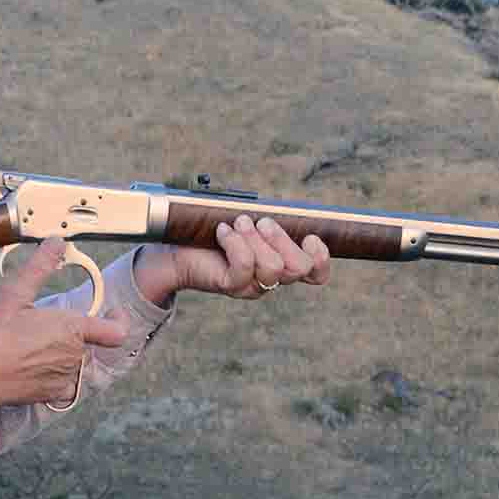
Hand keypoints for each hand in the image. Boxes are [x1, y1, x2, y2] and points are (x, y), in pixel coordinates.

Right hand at [0, 237, 129, 406]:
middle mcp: (75, 355)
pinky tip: (35, 367)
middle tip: (42, 327)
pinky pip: (65, 384)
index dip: (119, 321)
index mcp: (73, 329)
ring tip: (31, 346)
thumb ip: (40, 267)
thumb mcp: (15, 293)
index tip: (112, 314)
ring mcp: (65, 377)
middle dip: (71, 334)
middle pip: (86, 342)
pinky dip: (56, 376)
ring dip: (61, 353)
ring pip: (74, 362)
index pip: (116, 331)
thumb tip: (57, 242)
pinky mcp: (53, 394)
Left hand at [134, 216, 329, 304]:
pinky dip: (235, 242)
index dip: (321, 258)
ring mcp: (252, 286)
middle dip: (283, 239)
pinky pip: (245, 267)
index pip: (316, 274)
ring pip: (274, 268)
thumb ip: (268, 219)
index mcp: (281, 261)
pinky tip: (222, 231)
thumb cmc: (215, 230)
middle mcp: (270, 278)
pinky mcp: (232, 286)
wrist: (177, 249)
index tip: (309, 236)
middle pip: (298, 268)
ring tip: (237, 223)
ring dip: (255, 238)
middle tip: (261, 222)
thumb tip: (280, 212)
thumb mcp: (247, 220)